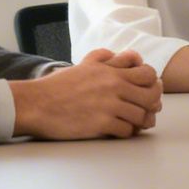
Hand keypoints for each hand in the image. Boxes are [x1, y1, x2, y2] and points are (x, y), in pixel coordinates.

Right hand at [10, 48, 162, 139]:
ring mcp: (108, 106)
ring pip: (142, 115)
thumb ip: (104, 58)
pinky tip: (120, 130)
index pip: (149, 74)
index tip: (145, 90)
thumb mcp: (83, 65)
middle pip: (151, 96)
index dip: (151, 83)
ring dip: (140, 120)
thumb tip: (120, 55)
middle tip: (145, 109)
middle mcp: (113, 86)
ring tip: (133, 122)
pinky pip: (127, 131)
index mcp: (111, 72)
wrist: (36, 104)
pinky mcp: (101, 124)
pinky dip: (127, 132)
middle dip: (152, 103)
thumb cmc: (58, 86)